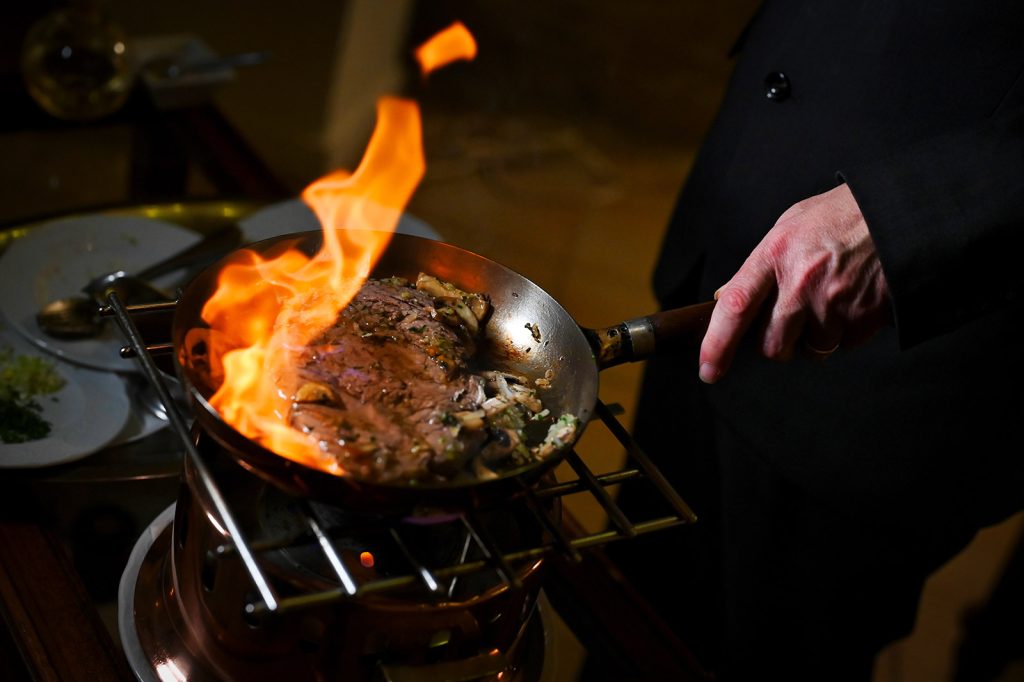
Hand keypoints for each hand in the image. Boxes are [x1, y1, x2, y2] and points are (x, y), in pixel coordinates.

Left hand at [698, 183, 891, 383]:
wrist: (903, 212)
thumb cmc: (842, 216)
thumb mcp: (791, 225)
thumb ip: (759, 264)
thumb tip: (726, 298)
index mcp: (775, 253)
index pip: (735, 307)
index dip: (716, 344)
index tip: (708, 370)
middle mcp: (801, 281)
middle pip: (772, 345)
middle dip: (778, 342)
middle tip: (793, 318)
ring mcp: (835, 302)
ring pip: (810, 350)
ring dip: (815, 338)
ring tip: (831, 299)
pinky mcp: (865, 317)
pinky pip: (844, 345)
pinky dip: (846, 332)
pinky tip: (855, 300)